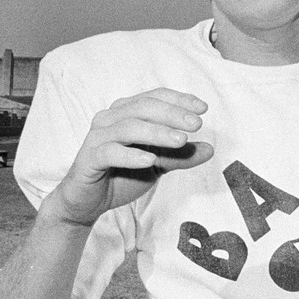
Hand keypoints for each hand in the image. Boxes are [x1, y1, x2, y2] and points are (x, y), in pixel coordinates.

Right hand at [43, 88, 213, 226]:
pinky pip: (109, 152)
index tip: (203, 108)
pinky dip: (131, 155)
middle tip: (196, 124)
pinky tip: (150, 160)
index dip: (179, 100)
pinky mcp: (88, 159)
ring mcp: (97, 137)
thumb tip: (210, 149)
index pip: (155, 97)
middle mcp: (110, 119)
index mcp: (126, 112)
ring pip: (129, 127)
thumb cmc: (122, 175)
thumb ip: (180, 156)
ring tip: (181, 141)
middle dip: (173, 114)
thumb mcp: (158, 165)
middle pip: (144, 107)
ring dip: (158, 133)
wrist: (88, 201)